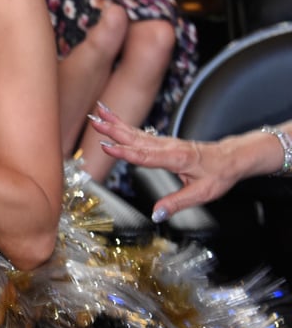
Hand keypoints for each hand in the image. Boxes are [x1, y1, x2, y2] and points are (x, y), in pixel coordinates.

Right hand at [91, 104, 237, 219]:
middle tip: (94, 121)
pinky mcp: (163, 142)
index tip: (106, 146)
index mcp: (176, 158)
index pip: (145, 156)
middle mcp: (167, 146)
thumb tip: (156, 214)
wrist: (232, 158)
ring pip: (135, 132)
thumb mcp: (202, 194)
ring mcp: (164, 142)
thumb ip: (177, 203)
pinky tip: (114, 120)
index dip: (124, 152)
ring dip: (115, 122)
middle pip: (135, 138)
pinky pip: (140, 132)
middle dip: (113, 129)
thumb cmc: (219, 174)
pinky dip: (124, 124)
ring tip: (98, 113)